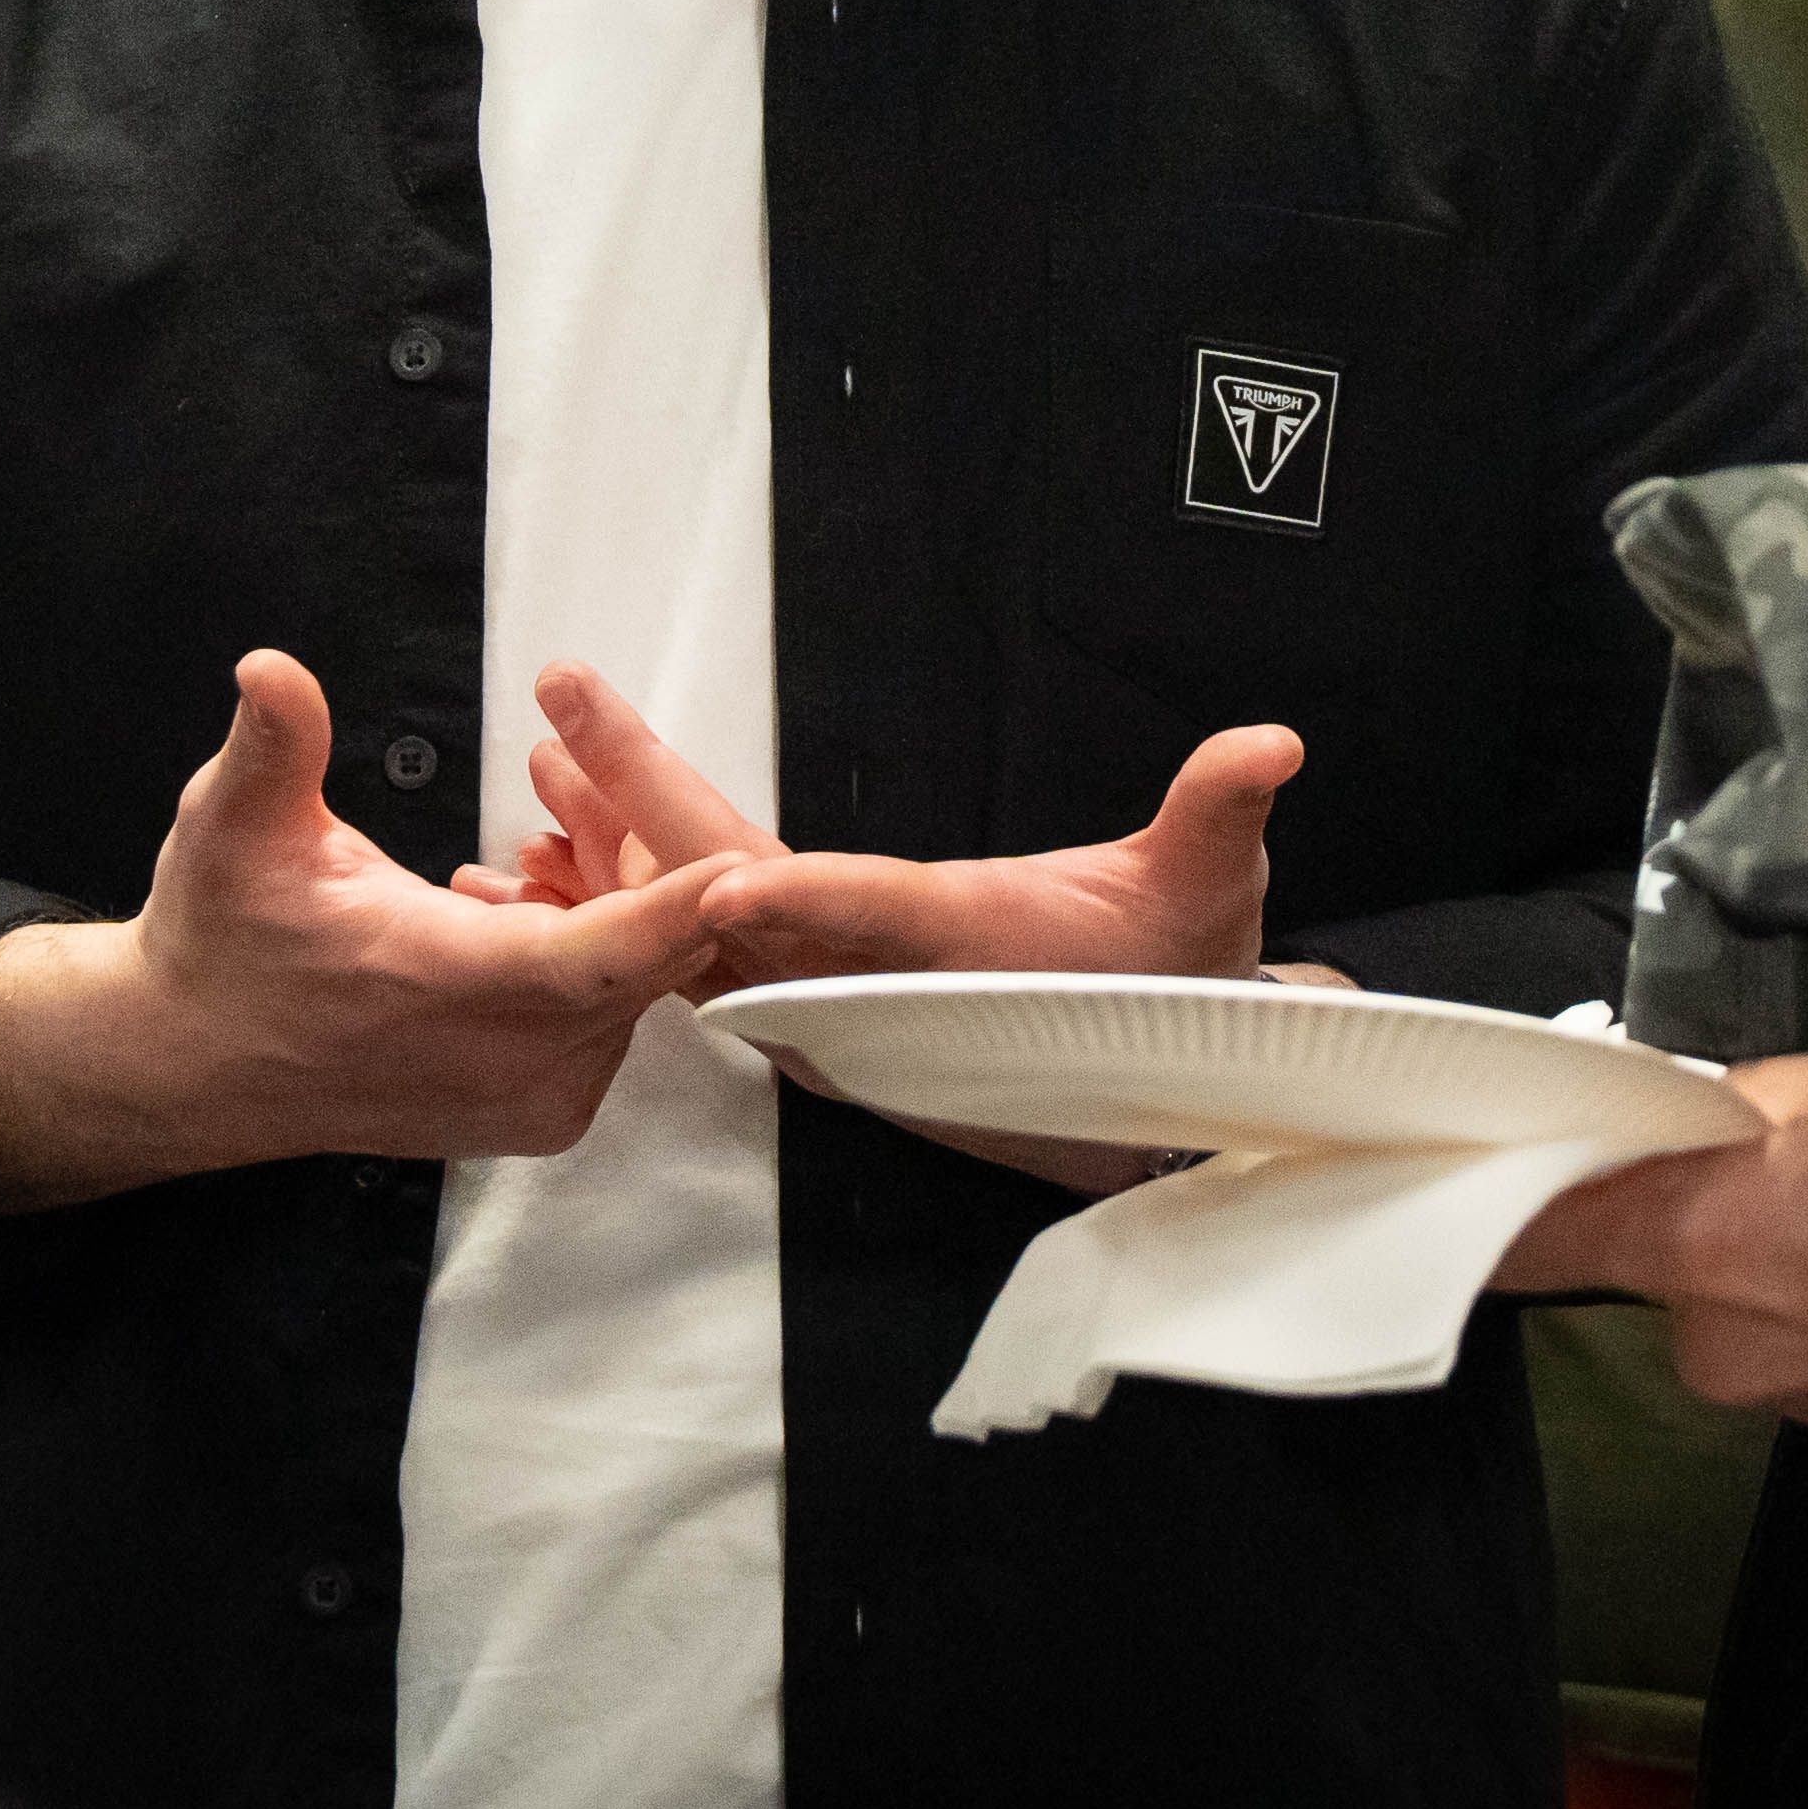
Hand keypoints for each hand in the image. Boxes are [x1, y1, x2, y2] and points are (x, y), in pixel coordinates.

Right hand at [0, 650, 722, 1211]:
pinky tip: (517, 919)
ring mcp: (524, 1101)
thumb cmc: (221, 940)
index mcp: (443, 983)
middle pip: (638, 963)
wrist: (193, 1061)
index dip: (673, 910)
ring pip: (632, 991)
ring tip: (519, 869)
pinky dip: (592, 967)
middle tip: (583, 808)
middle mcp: (499, 1060)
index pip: (595, 955)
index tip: (744, 863)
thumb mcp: (231, 827)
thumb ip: (270, 745)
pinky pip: (610, 1025)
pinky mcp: (535, 1119)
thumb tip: (269, 669)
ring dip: (611, 919)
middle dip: (640, 875)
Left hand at [475, 664, 1304, 994]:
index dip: (794, 894)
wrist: (1141, 1096)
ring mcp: (827, 1005)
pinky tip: (568, 845)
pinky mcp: (808, 1007)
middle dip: (639, 802)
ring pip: (692, 931)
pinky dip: (631, 897)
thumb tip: (1270, 746)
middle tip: (562, 711)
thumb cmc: (1169, 982)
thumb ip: (1221, 810)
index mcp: (955, 952)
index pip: (866, 915)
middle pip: (732, 898)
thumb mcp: (1211, 889)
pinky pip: (694, 954)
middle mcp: (870, 988)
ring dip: (611, 848)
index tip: (714, 869)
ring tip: (537, 768)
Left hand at [1507, 1036, 1807, 1426]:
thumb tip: (1696, 1113)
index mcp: (1684, 1245)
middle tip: (1777, 1159)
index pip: (1536, 1243)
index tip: (1486, 1176)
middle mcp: (1708, 1342)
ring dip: (1775, 1262)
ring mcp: (1778, 1396)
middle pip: (1661, 1266)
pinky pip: (1806, 1342)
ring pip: (1741, 1307)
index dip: (1506, 1209)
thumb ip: (1739, 1103)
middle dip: (1703, 1218)